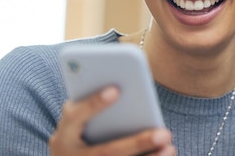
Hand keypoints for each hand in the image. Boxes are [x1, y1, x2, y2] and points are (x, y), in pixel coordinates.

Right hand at [49, 86, 175, 155]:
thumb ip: (94, 102)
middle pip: (107, 151)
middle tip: (165, 133)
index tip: (116, 89)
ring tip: (170, 147)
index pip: (75, 116)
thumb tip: (125, 85)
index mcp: (64, 134)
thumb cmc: (80, 129)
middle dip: (137, 143)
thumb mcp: (80, 116)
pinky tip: (167, 153)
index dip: (93, 104)